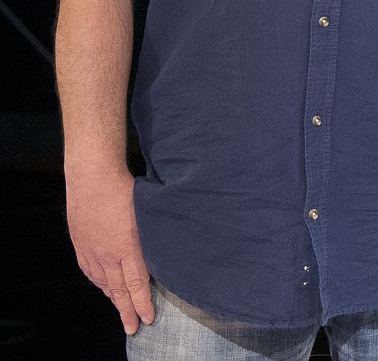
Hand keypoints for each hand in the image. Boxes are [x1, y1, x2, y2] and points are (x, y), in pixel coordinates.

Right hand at [65, 163, 152, 334]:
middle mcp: (108, 255)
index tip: (149, 319)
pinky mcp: (81, 245)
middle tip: (134, 329)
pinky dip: (99, 284)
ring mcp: (92, 251)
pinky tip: (104, 288)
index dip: (143, 304)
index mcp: (128, 248)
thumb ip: (154, 235)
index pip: (138, 284)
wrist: (92, 179)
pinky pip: (90, 272)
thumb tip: (166, 249)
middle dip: (128, 311)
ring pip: (104, 283)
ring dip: (114, 299)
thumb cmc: (126, 191)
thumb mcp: (148, 213)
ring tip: (122, 310)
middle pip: (119, 290)